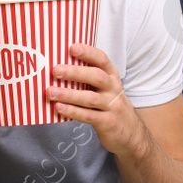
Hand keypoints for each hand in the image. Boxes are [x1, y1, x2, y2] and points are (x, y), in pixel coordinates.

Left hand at [48, 42, 149, 157]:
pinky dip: (73, 111)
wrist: (131, 135)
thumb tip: (58, 70)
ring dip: (69, 94)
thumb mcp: (106, 90)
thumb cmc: (110, 107)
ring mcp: (112, 106)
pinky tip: (59, 108)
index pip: (102, 60)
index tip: (72, 47)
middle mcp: (113, 89)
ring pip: (90, 98)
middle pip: (96, 77)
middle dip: (75, 72)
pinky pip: (88, 115)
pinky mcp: (108, 123)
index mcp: (111, 77)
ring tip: (51, 92)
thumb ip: (88, 80)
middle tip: (55, 70)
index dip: (88, 53)